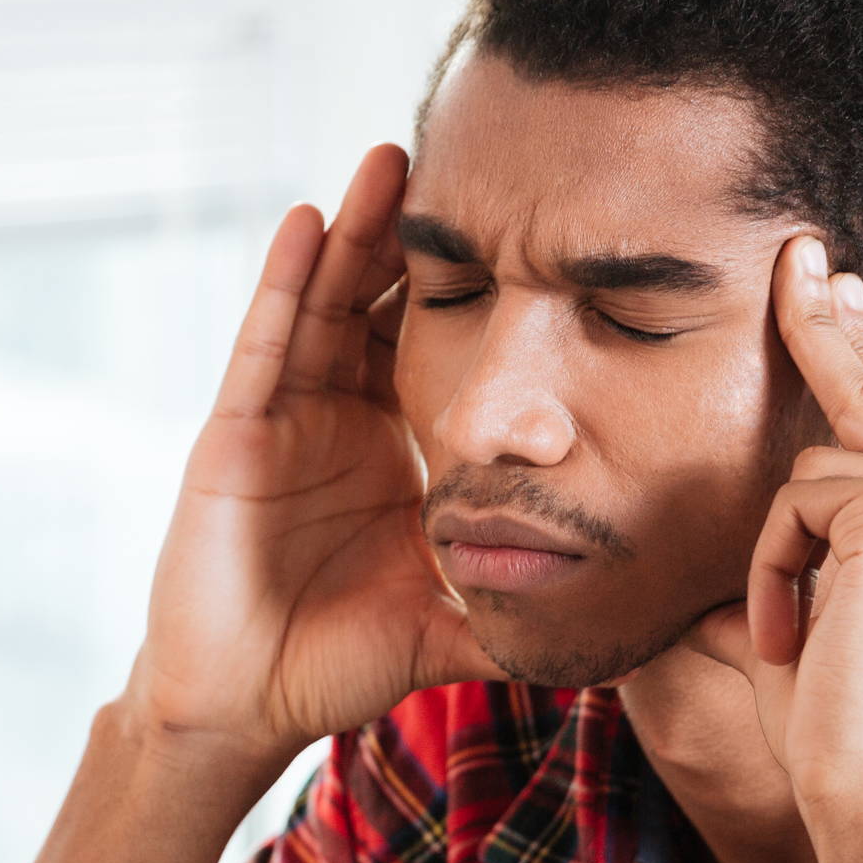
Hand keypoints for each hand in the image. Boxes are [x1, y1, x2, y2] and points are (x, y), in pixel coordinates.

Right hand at [120, 145, 499, 776]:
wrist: (249, 706)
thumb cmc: (339, 664)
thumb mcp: (452, 628)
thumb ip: (526, 617)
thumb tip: (626, 639)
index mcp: (393, 448)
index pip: (438, 348)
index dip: (475, 290)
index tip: (530, 231)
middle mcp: (339, 418)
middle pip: (382, 304)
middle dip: (416, 235)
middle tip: (467, 159)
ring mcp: (285, 419)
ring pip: (326, 303)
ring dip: (355, 229)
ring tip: (393, 156)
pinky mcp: (236, 435)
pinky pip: (265, 344)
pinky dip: (285, 281)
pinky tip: (307, 218)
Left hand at [691, 236, 862, 831]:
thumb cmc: (836, 734)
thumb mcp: (815, 620)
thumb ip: (796, 556)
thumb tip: (733, 513)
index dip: (859, 354)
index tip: (834, 287)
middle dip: (826, 327)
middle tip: (798, 251)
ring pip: (820, 463)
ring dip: (780, 552)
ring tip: (796, 639)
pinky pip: (800, 496)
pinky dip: (777, 566)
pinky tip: (796, 634)